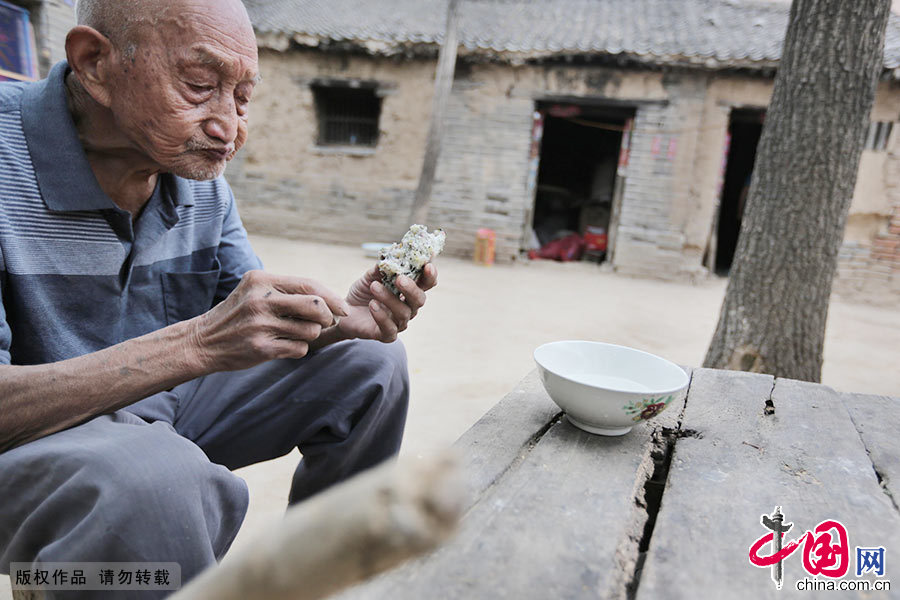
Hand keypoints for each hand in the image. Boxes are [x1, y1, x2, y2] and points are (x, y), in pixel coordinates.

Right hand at [191, 270, 350, 370]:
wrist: (203, 341)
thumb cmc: (237, 314)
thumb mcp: (254, 291)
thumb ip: (286, 291)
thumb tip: (329, 300)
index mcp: (261, 280)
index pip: (309, 285)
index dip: (332, 297)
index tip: (343, 309)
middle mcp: (260, 300)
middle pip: (315, 306)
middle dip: (327, 317)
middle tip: (325, 323)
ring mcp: (260, 325)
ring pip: (310, 330)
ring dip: (311, 335)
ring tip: (296, 334)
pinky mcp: (260, 348)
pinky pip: (299, 349)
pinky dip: (299, 349)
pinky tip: (286, 346)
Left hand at [338, 263, 437, 342]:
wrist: (345, 311)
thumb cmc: (364, 292)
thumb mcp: (371, 276)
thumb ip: (382, 267)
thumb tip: (392, 252)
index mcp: (409, 291)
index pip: (426, 283)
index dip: (430, 275)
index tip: (427, 264)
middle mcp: (408, 307)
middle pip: (420, 300)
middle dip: (411, 289)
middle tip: (399, 278)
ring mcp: (399, 322)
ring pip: (403, 313)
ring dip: (389, 298)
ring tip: (374, 287)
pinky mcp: (387, 335)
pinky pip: (390, 328)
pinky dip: (382, 316)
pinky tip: (372, 305)